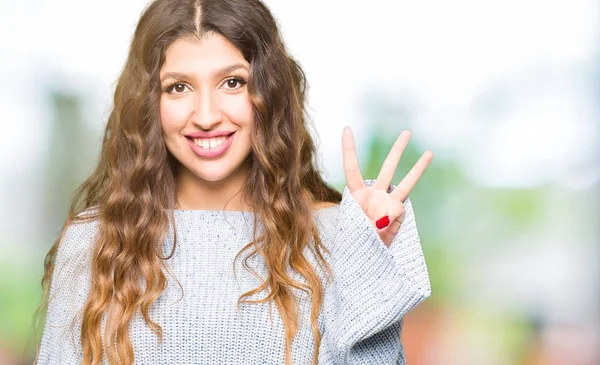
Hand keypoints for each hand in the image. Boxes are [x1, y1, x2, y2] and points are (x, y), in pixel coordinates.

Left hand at [342, 127, 433, 246]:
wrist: (365, 255)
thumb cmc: (356, 241)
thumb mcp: (359, 229)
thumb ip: (378, 218)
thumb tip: (395, 210)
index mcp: (356, 195)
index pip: (352, 168)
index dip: (349, 149)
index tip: (347, 128)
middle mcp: (373, 195)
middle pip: (387, 168)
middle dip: (398, 150)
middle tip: (408, 132)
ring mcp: (387, 203)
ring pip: (404, 183)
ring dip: (418, 169)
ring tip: (429, 152)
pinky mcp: (397, 213)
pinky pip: (398, 212)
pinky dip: (390, 223)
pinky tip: (380, 231)